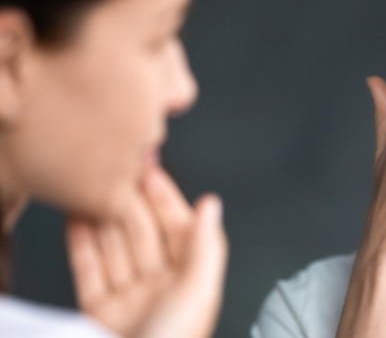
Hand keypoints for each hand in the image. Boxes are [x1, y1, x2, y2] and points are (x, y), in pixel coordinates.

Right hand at [66, 166, 227, 337]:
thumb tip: (212, 205)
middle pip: (143, 234)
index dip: (165, 197)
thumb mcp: (198, 292)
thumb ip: (205, 246)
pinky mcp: (98, 313)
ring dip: (103, 217)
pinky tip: (77, 220)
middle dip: (130, 202)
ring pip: (114, 247)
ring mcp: (128, 300)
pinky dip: (81, 243)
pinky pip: (89, 270)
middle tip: (115, 172)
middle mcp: (160, 288)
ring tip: (92, 188)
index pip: (178, 228)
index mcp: (190, 281)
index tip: (150, 170)